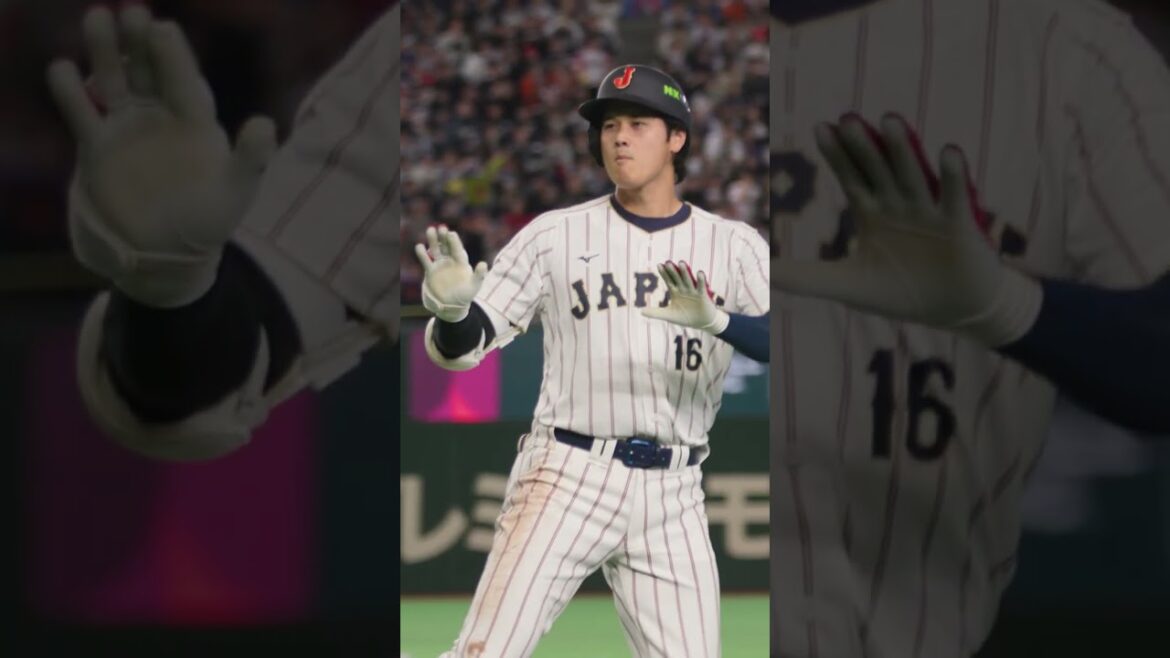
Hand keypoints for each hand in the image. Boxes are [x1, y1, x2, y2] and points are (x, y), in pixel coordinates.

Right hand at [47, 5, 276, 306]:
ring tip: (97, 18)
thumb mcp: (235, 192)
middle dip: (139, 42)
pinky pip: (81, 113)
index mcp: (196, 121)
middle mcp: (160, 116)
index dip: (174, 56)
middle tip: (131, 12)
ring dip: (105, 52)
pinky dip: (71, 92)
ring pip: (113, 80)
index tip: (163, 29)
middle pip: (147, 70)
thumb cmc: (210, 222)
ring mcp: (127, 127)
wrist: (170, 253)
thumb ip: (251, 159)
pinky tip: (63, 70)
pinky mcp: (97, 146)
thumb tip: (264, 123)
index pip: (183, 80)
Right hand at [414, 225, 487, 321]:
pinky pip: (426, 260)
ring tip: (430, 230)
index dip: (454, 241)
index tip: (451, 234)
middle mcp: (450, 260)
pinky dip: (422, 253)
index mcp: (461, 262)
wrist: (452, 305)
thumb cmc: (466, 296)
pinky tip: (419, 246)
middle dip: (443, 237)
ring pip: (436, 249)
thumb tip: (484, 264)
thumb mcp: (474, 286)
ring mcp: (440, 264)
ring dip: (433, 240)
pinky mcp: (430, 271)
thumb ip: (479, 275)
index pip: (457, 249)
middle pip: (446, 246)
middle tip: (441, 228)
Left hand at [643, 260, 728, 333]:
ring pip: (688, 280)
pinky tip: (699, 272)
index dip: (664, 273)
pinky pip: (701, 286)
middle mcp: (684, 289)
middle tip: (668, 262)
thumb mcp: (669, 316)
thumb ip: (655, 313)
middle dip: (673, 271)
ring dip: (685, 272)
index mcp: (675, 291)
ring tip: (681, 263)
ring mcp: (693, 291)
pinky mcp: (702, 296)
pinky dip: (700, 280)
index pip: (668, 280)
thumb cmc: (685, 317)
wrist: (701, 323)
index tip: (659, 265)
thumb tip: (640, 312)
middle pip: (677, 278)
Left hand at [771, 113, 1040, 345]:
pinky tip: (948, 151)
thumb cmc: (900, 293)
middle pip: (877, 169)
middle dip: (862, 146)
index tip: (821, 128)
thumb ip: (803, 278)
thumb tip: (762, 274)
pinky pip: (954, 197)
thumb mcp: (846, 286)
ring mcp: (929, 212)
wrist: (954, 311)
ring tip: (889, 120)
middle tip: (847, 119)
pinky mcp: (959, 226)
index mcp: (873, 212)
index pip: (851, 176)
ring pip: (911, 175)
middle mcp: (899, 204)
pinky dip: (952, 176)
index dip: (837, 154)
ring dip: (901, 150)